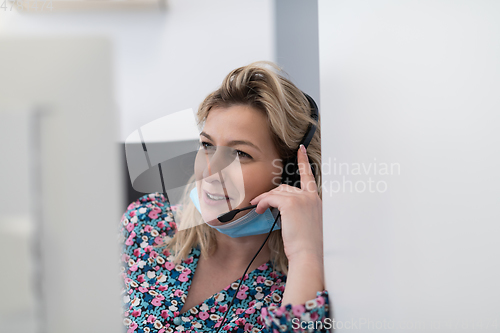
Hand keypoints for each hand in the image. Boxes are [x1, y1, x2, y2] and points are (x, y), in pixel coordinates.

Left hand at [250, 144, 322, 263]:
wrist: (309, 255)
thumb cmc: (307, 245)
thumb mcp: (306, 224)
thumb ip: (298, 211)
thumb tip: (279, 206)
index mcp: (316, 201)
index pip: (309, 177)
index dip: (303, 162)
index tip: (300, 150)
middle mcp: (311, 197)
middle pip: (285, 187)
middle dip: (271, 195)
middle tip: (260, 203)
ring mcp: (302, 199)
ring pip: (277, 192)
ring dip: (264, 199)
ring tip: (258, 207)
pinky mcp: (291, 204)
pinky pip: (271, 198)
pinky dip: (262, 202)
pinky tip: (259, 209)